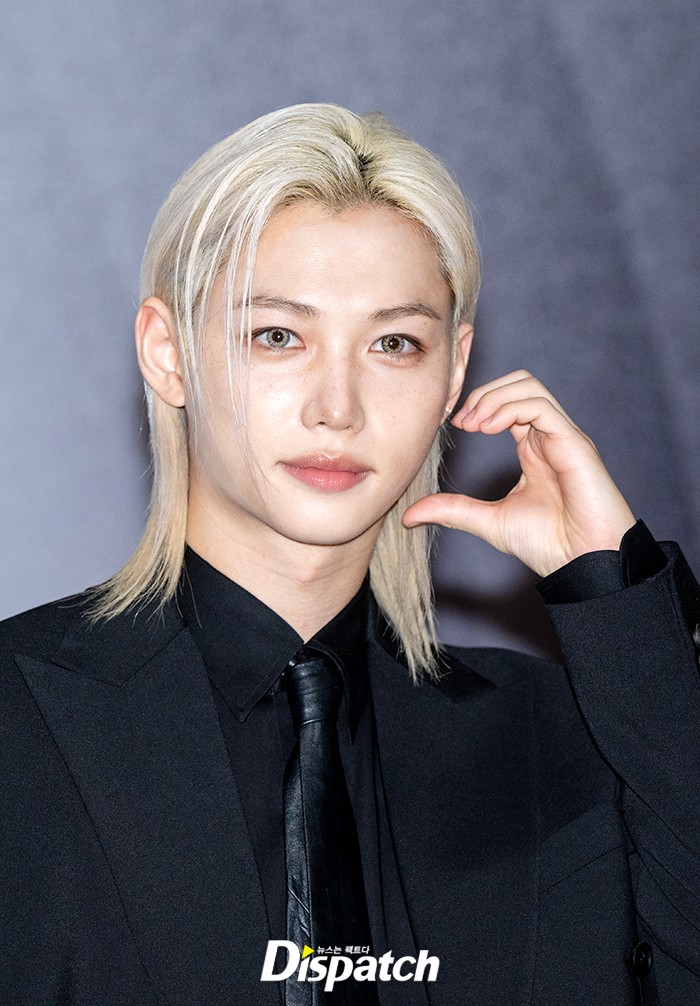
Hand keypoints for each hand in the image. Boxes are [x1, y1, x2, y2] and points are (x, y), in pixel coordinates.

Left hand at [402, 371, 635, 576]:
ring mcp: (564, 437)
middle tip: (461, 421)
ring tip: (473, 423)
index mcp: (533, 449)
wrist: (583, 564)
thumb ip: (452, 510)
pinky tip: (488, 428)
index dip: (477, 404)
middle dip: (484, 393)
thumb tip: (408, 515)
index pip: (507, 403)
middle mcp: (549, 437)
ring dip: (494, 397)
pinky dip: (510, 408)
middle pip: (519, 384)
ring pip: (530, 387)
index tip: (455, 425)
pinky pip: (541, 406)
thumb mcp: (487, 521)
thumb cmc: (548, 544)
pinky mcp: (575, 443)